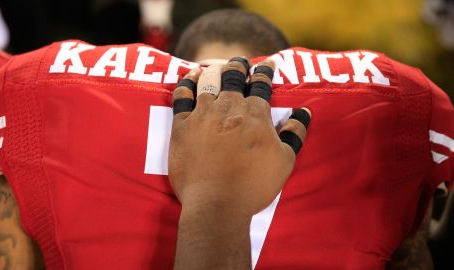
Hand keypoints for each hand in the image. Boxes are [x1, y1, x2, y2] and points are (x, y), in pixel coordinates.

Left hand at [169, 57, 310, 215]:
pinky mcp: (182, 125)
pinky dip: (186, 84)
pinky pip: (181, 97)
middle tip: (240, 62)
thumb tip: (304, 112)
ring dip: (213, 71)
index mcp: (255, 115)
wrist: (216, 204)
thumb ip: (294, 133)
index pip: (261, 84)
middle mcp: (229, 108)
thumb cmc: (254, 185)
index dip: (265, 72)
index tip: (268, 64)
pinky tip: (190, 78)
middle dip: (238, 66)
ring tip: (215, 67)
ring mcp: (203, 115)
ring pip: (208, 82)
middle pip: (233, 77)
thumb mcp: (284, 161)